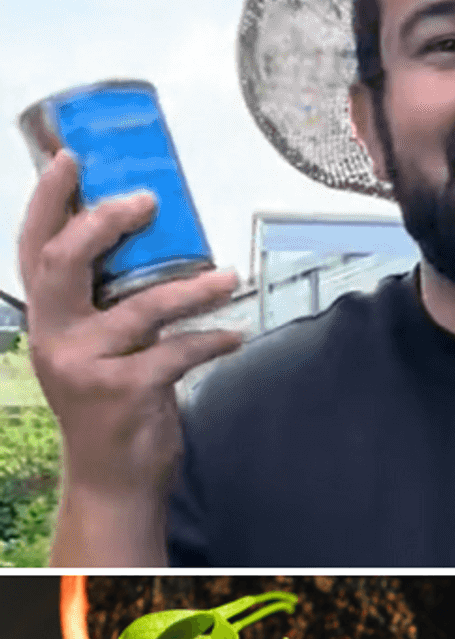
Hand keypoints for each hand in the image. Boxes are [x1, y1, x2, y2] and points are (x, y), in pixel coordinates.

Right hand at [19, 150, 241, 502]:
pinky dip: (212, 339)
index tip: (71, 159)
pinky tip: (235, 334)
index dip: (48, 201)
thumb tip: (152, 242)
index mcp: (46, 319)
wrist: (111, 479)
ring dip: (193, 288)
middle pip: (65, 262)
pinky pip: (177, 352)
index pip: (34, 248)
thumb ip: (106, 302)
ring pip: (140, 307)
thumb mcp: (94, 348)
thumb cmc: (110, 404)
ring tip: (230, 277)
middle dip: (105, 222)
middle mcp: (55, 337)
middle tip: (149, 201)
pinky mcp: (125, 391)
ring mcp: (86, 365)